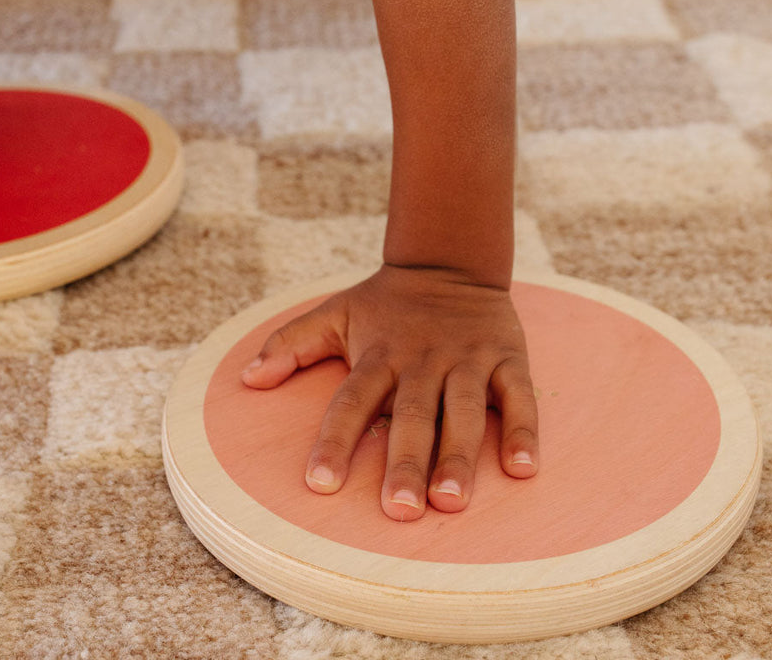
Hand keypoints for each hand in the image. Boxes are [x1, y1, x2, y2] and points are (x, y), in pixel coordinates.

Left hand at [241, 264, 538, 520]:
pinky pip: (519, 397)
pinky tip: (522, 470)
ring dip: (459, 456)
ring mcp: (468, 360)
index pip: (353, 399)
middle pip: (413, 414)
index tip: (319, 483)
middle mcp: (423, 359)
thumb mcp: (335, 313)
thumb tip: (247, 378)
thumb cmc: (386, 303)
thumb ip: (292, 343)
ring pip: (465, 411)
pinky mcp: (507, 359)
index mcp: (379, 353)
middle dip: (405, 461)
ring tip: (451, 500)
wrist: (449, 261)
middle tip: (398, 510)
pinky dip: (524, 431)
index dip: (336, 440)